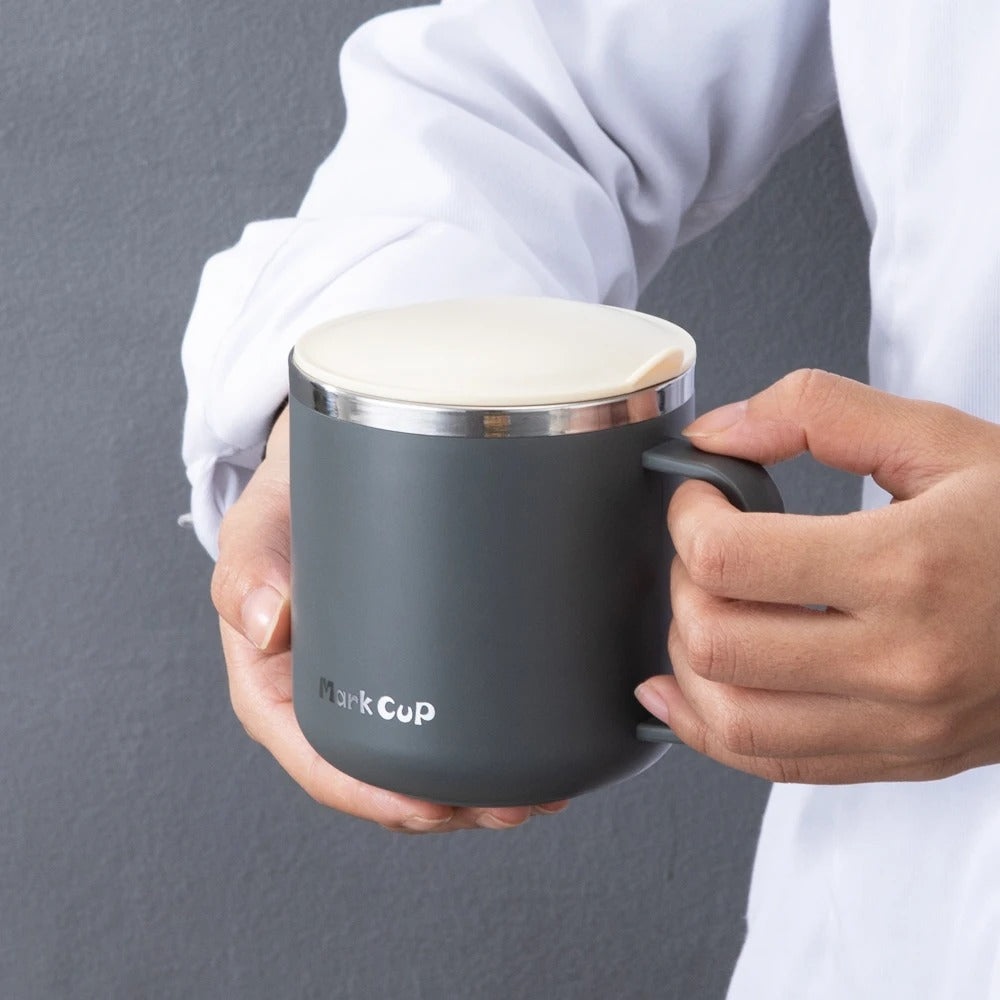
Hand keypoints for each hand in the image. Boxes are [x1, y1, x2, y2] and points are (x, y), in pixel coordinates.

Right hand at [210, 405, 568, 829]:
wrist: (328, 469)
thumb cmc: (288, 505)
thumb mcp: (258, 525)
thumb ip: (250, 564)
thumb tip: (265, 617)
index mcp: (277, 686)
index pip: (320, 761)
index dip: (373, 796)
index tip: (429, 806)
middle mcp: (326, 698)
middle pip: (382, 780)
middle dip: (445, 806)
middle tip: (511, 806)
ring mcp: (372, 689)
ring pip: (420, 766)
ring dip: (476, 792)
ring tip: (536, 795)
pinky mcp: (412, 669)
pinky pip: (443, 727)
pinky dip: (485, 751)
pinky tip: (529, 755)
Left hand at [635, 369, 999, 783]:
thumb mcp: (944, 441)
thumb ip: (820, 413)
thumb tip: (716, 434)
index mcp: (908, 567)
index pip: (727, 558)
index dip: (688, 514)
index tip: (702, 495)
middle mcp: (902, 660)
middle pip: (714, 640)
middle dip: (682, 581)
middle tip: (708, 547)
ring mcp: (901, 725)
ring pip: (728, 718)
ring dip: (687, 657)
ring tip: (706, 608)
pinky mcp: (899, 758)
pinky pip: (770, 765)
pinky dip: (708, 727)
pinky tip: (687, 688)